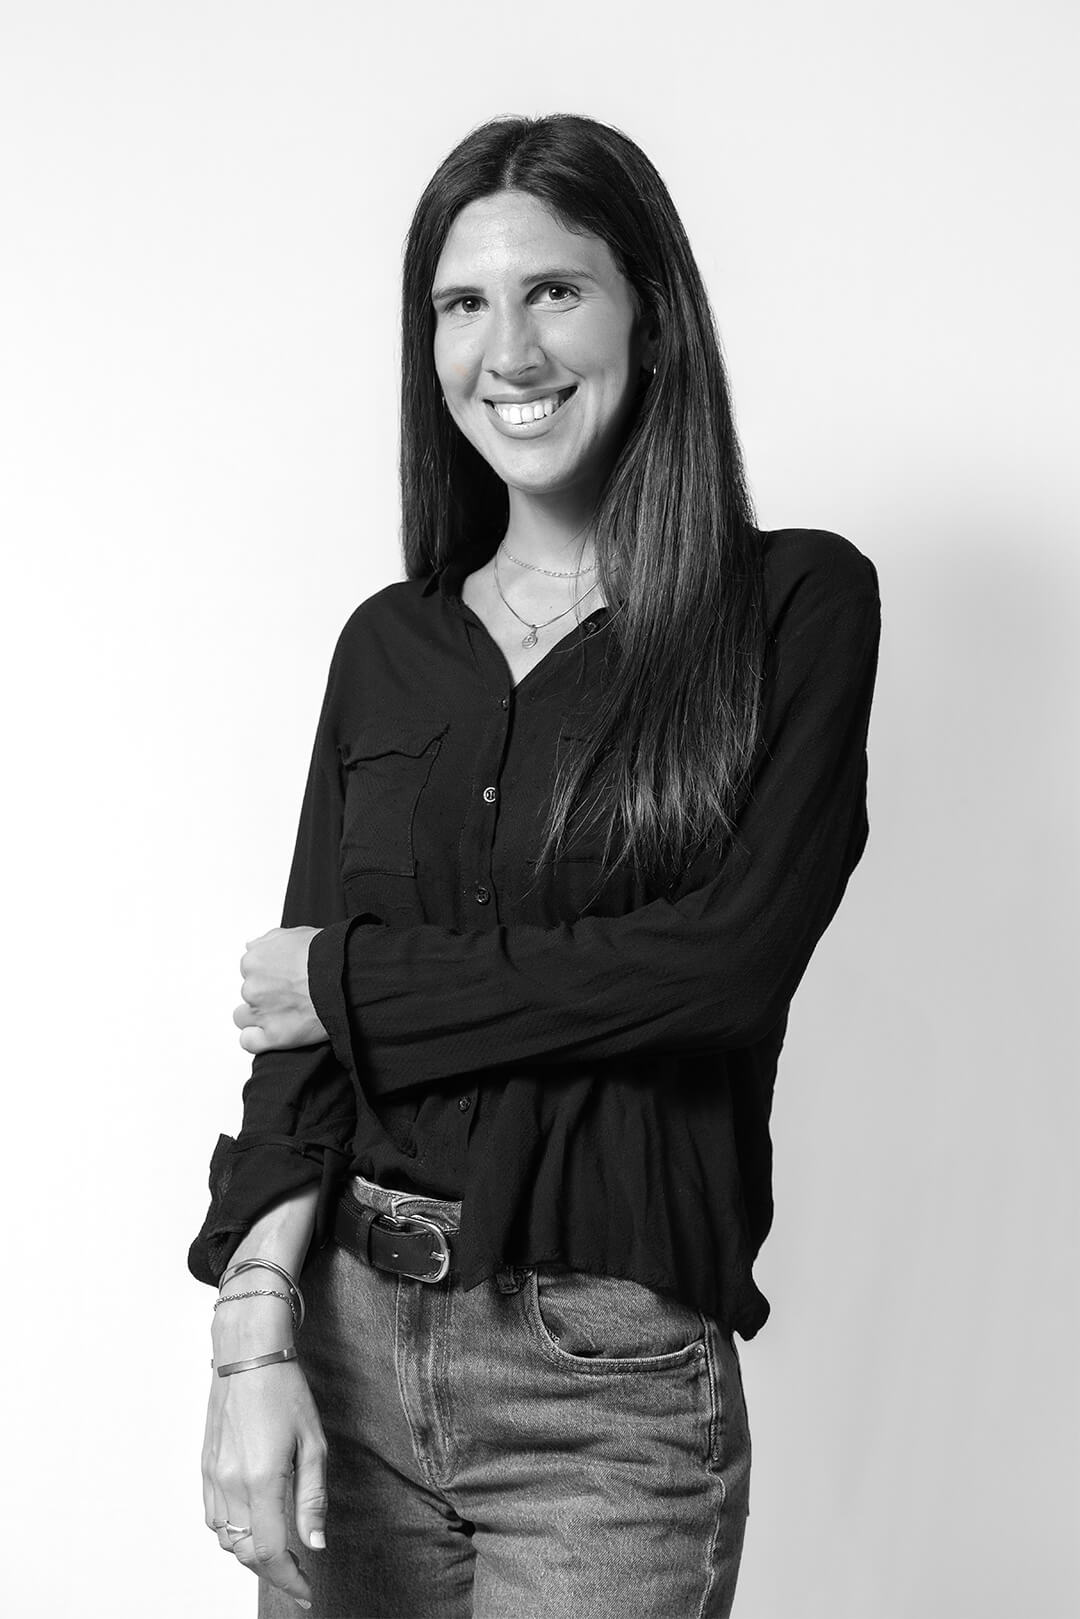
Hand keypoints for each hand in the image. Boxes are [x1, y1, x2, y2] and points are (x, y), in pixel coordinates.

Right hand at [202, 1343, 326, 1605]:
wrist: (248, 1355)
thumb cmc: (286, 1390)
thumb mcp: (313, 1443)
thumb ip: (312, 1498)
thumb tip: (314, 1543)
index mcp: (261, 1479)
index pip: (271, 1551)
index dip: (289, 1579)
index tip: (306, 1592)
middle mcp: (230, 1483)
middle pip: (245, 1552)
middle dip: (272, 1571)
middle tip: (298, 1574)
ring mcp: (212, 1476)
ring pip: (226, 1539)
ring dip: (250, 1553)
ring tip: (278, 1551)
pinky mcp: (204, 1467)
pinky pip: (213, 1518)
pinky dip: (232, 1532)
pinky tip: (252, 1523)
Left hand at [234, 926, 328, 1053]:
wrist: (348, 979)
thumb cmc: (329, 956)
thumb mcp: (297, 934)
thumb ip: (268, 940)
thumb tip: (254, 946)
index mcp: (255, 960)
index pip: (249, 970)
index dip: (268, 976)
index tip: (284, 979)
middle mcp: (252, 986)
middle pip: (249, 994)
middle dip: (266, 995)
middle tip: (291, 995)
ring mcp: (261, 1012)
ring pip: (244, 1018)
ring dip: (259, 1017)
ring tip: (285, 1014)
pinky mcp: (273, 1036)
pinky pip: (249, 1042)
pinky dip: (258, 1039)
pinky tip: (274, 1032)